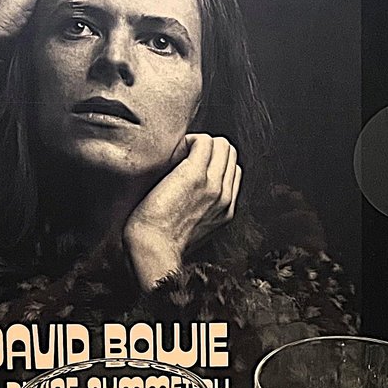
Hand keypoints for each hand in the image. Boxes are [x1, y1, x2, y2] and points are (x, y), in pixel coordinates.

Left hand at [124, 135, 241, 289]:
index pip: (233, 171)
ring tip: (182, 151)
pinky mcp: (195, 175)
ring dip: (201, 142)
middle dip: (210, 148)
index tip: (195, 163)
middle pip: (230, 154)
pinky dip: (191, 139)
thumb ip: (202, 210)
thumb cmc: (163, 240)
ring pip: (222, 145)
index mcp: (226, 210)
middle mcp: (224, 196)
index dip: (215, 161)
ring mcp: (213, 185)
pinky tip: (177, 149)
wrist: (154, 248)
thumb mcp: (195, 230)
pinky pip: (205, 142)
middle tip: (187, 154)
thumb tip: (191, 194)